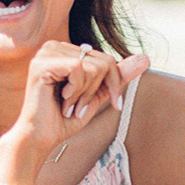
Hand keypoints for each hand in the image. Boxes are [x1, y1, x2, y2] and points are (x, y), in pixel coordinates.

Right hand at [7, 41, 149, 163]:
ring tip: (68, 103)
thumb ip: (117, 77)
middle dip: (96, 90)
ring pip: (94, 66)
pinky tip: (61, 98)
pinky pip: (80, 69)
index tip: (109, 103)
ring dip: (86, 93)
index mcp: (66, 51)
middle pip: (104, 61)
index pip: (107, 59)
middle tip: (77, 105)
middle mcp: (55, 46)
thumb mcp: (97, 95)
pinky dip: (77, 90)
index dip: (112, 84)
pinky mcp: (42, 63)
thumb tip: (144, 58)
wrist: (40, 138)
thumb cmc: (63, 119)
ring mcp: (47, 52)